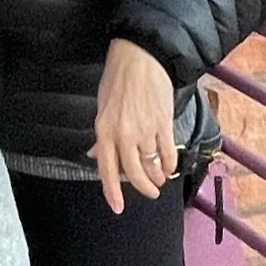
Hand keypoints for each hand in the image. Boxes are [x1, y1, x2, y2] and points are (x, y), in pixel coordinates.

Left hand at [88, 38, 177, 213]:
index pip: (106, 169)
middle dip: (144, 187)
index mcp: (104, 130)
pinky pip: (168, 154)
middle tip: (151, 192)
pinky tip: (169, 165)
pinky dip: (170, 164)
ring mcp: (144, 131)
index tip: (118, 207)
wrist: (141, 57)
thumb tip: (96, 155)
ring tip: (160, 178)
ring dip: (158, 176)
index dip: (112, 192)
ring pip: (152, 166)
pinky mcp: (163, 125)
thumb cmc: (118, 79)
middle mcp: (123, 135)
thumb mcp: (102, 106)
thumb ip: (102, 135)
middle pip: (134, 174)